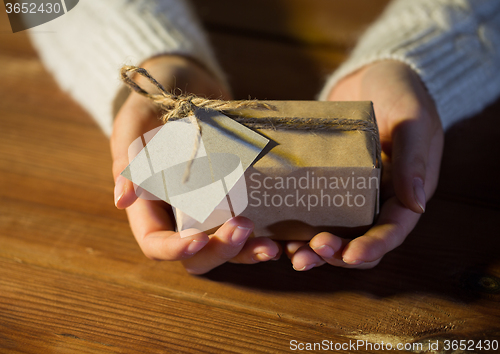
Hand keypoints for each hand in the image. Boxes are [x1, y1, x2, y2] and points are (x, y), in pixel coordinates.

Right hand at [111, 55, 279, 273]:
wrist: (186, 84)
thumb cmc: (153, 103)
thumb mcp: (135, 125)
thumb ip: (129, 160)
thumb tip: (122, 200)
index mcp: (149, 205)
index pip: (156, 243)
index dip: (174, 250)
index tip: (199, 239)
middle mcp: (178, 214)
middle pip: (195, 254)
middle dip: (219, 251)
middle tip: (244, 227)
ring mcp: (207, 208)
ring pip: (223, 247)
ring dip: (245, 252)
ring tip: (270, 246)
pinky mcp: (231, 198)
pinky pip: (244, 226)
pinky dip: (261, 235)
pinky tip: (281, 236)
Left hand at [288, 60, 443, 269]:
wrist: (371, 74)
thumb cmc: (400, 92)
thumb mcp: (411, 119)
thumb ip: (414, 159)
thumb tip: (416, 205)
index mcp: (405, 191)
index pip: (393, 229)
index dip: (373, 247)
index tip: (350, 256)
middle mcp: (378, 198)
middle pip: (359, 241)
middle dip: (336, 254)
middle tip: (309, 255)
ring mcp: (350, 192)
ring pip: (334, 233)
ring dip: (314, 249)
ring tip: (290, 253)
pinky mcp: (326, 181)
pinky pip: (313, 210)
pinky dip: (299, 225)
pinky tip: (278, 232)